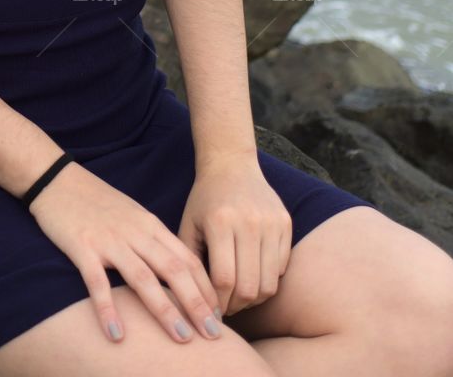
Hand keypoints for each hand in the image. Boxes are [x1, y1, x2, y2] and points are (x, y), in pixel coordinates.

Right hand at [28, 161, 223, 345]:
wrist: (57, 178)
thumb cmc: (97, 201)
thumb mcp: (133, 215)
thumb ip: (153, 241)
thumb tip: (179, 274)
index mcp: (150, 225)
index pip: (187, 259)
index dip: (206, 289)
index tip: (220, 316)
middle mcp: (135, 233)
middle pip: (173, 270)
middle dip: (196, 304)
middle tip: (214, 334)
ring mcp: (108, 240)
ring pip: (143, 278)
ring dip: (165, 310)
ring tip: (182, 339)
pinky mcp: (82, 247)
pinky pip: (97, 282)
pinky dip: (108, 309)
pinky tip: (117, 335)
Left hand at [177, 155, 292, 317]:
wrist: (230, 164)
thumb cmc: (204, 200)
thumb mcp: (187, 225)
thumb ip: (188, 261)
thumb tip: (192, 303)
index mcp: (221, 222)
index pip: (224, 280)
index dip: (219, 303)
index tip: (211, 309)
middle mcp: (249, 222)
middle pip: (249, 287)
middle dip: (236, 306)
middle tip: (226, 308)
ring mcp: (271, 222)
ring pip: (269, 284)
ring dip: (254, 298)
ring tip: (239, 296)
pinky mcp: (285, 223)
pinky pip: (281, 268)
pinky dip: (268, 280)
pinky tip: (253, 275)